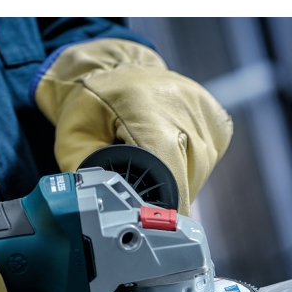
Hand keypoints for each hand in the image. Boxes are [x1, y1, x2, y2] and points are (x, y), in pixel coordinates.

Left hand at [34, 39, 232, 215]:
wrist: (115, 66)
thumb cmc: (92, 105)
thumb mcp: (73, 141)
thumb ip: (87, 179)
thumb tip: (101, 214)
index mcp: (148, 114)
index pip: (171, 175)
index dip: (168, 207)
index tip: (160, 226)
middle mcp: (185, 111)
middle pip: (186, 178)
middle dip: (166, 192)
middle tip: (143, 186)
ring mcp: (205, 113)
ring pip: (200, 172)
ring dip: (179, 178)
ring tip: (154, 161)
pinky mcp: (217, 120)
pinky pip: (208, 159)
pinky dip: (190, 164)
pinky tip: (171, 149)